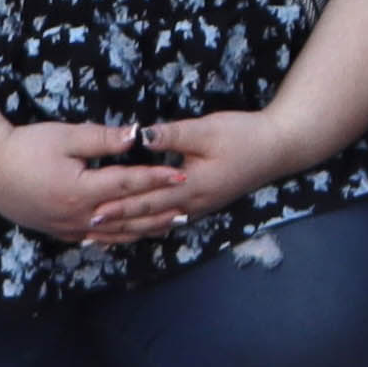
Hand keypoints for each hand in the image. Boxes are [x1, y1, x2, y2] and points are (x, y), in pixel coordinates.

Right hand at [0, 120, 187, 245]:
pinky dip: (116, 237)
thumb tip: (137, 135)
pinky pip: (94, 238)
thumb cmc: (25, 147)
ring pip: (113, 233)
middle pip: (126, 215)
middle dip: (158, 209)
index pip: (129, 184)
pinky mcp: (56, 230)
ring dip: (142, 229)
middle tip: (187, 205)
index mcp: (82, 190)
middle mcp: (77, 215)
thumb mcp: (66, 137)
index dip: (157, 178)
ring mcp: (66, 227)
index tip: (181, 174)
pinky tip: (128, 236)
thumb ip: (103, 139)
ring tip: (167, 224)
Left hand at [75, 111, 313, 229]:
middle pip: (149, 218)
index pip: (147, 200)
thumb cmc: (244, 135)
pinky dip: (151, 226)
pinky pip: (171, 221)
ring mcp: (200, 207)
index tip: (92, 211)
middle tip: (88, 230)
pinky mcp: (205, 203)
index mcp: (191, 186)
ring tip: (106, 236)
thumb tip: (140, 137)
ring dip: (132, 230)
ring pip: (159, 224)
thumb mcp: (207, 129)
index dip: (119, 206)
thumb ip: (172, 135)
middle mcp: (193, 204)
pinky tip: (141, 227)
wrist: (279, 147)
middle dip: (118, 223)